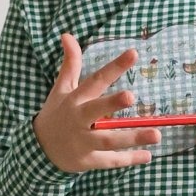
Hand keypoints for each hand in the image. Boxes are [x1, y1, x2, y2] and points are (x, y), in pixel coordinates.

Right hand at [33, 33, 161, 172]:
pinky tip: (147, 156)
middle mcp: (78, 119)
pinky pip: (109, 160)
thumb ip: (71, 63)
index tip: (133, 53)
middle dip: (112, 104)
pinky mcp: (87, 160)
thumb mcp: (61, 89)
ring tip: (157, 134)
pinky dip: (128, 160)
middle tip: (131, 96)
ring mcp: (82, 141)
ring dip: (132, 137)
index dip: (114, 67)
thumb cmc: (57, 114)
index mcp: (75, 99)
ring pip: (108, 140)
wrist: (39, 149)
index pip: (96, 80)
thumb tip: (67, 35)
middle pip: (96, 110)